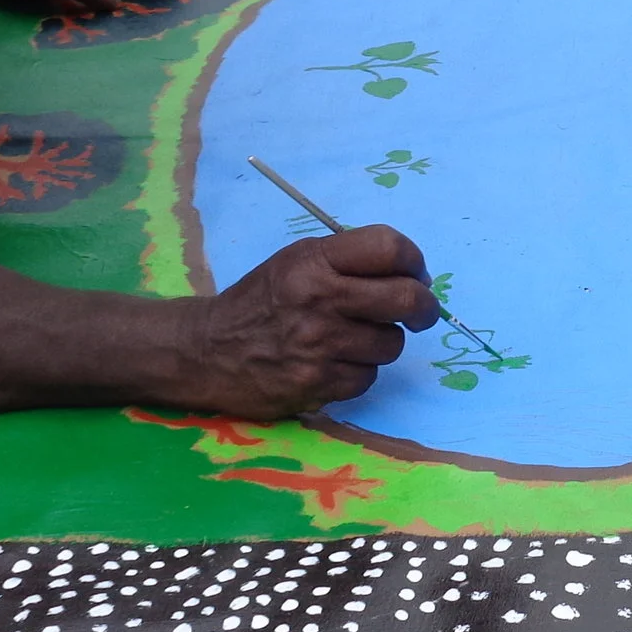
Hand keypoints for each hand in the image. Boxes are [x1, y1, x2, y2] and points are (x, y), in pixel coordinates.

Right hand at [181, 225, 439, 417]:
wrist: (206, 350)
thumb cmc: (261, 301)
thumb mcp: (296, 261)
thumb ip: (348, 260)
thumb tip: (413, 275)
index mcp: (314, 261)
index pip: (388, 247)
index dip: (413, 260)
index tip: (415, 273)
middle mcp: (320, 300)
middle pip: (407, 299)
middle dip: (425, 307)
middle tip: (421, 313)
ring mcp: (319, 345)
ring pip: (391, 344)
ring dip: (383, 342)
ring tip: (356, 339)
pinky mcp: (317, 384)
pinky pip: (367, 377)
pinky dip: (359, 371)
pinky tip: (334, 363)